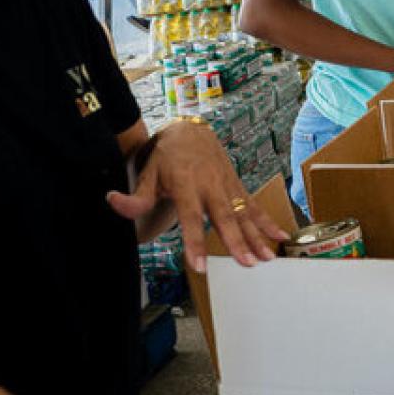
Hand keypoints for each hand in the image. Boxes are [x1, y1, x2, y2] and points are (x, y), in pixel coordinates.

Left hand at [107, 122, 287, 273]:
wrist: (191, 129)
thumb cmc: (167, 155)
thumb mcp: (148, 173)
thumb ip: (135, 196)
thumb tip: (112, 202)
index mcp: (186, 184)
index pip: (191, 217)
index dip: (195, 242)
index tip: (200, 265)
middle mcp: (210, 185)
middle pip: (225, 217)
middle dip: (237, 241)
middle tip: (247, 263)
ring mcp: (227, 184)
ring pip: (244, 212)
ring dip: (257, 235)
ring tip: (267, 257)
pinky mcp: (237, 185)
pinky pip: (254, 205)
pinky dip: (268, 221)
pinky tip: (280, 236)